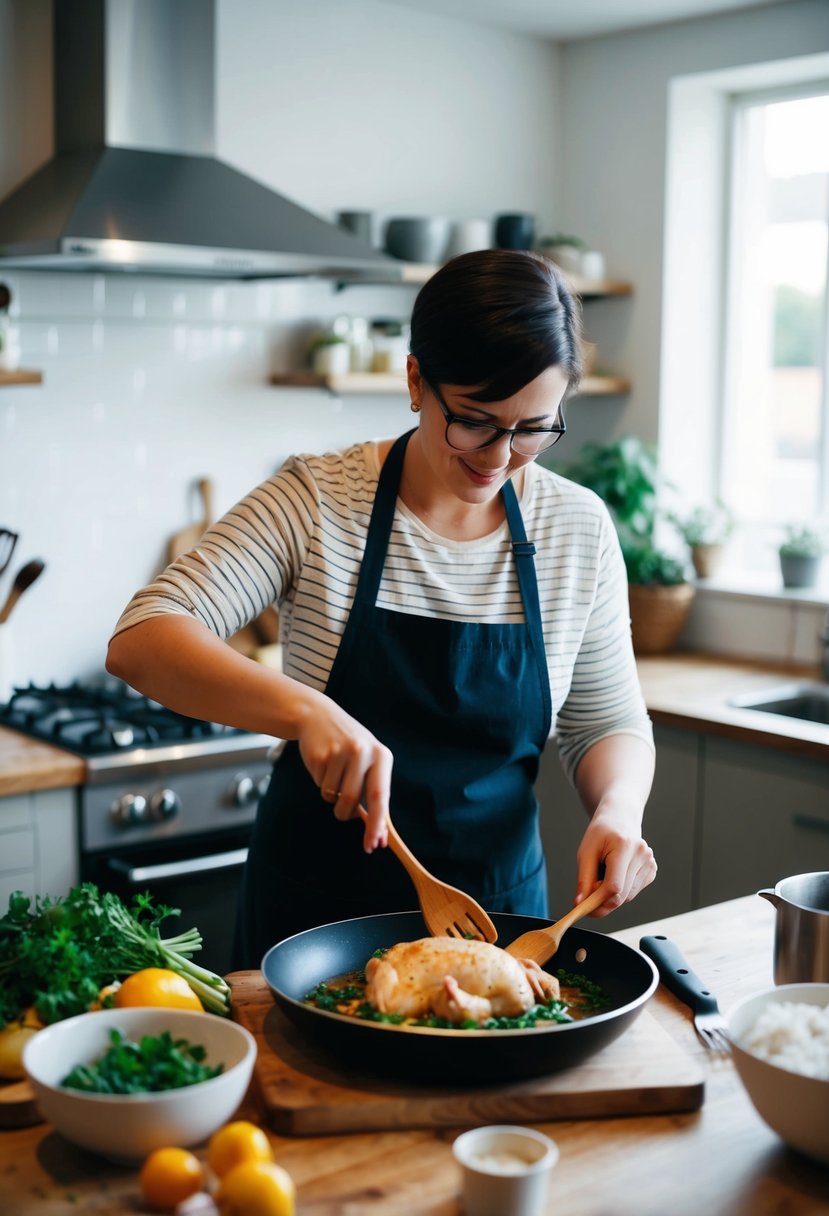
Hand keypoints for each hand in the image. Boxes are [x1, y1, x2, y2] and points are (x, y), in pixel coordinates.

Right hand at [297, 694, 391, 851]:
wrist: (318, 716)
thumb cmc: (349, 746)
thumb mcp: (368, 761)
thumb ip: (374, 794)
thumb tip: (379, 836)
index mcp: (381, 755)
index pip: (381, 797)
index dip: (377, 824)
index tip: (374, 844)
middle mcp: (362, 752)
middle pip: (352, 800)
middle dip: (345, 814)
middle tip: (343, 813)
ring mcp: (339, 753)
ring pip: (333, 796)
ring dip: (331, 797)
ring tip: (333, 776)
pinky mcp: (319, 755)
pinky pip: (319, 785)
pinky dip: (320, 783)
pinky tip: (323, 765)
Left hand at [574, 802, 656, 916]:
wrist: (619, 819)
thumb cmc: (601, 834)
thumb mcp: (586, 852)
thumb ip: (584, 879)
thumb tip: (580, 903)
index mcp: (624, 847)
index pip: (614, 886)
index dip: (598, 902)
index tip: (585, 909)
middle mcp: (642, 855)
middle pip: (622, 895)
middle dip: (602, 901)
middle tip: (588, 896)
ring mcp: (650, 863)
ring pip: (628, 897)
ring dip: (612, 895)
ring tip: (604, 874)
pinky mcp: (652, 870)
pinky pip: (633, 892)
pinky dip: (621, 890)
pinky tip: (616, 873)